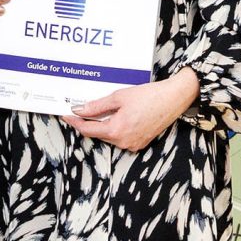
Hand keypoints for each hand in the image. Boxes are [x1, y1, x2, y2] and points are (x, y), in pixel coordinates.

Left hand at [66, 68, 196, 152]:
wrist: (174, 98)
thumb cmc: (149, 96)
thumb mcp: (119, 97)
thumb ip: (96, 106)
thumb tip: (79, 110)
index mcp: (116, 130)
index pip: (87, 130)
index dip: (75, 123)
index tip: (66, 116)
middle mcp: (123, 142)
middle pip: (98, 134)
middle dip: (88, 124)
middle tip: (80, 111)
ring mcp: (133, 145)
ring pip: (109, 137)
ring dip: (102, 126)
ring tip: (100, 113)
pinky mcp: (140, 143)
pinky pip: (121, 138)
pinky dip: (115, 129)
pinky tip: (116, 118)